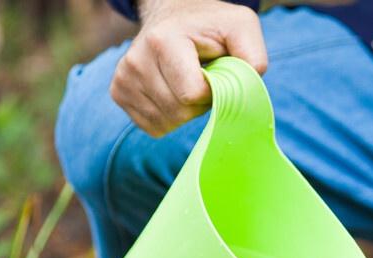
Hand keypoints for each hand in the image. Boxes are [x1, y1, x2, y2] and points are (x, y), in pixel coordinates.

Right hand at [110, 0, 267, 136]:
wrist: (175, 15)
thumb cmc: (212, 25)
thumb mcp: (241, 27)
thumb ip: (253, 56)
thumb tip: (247, 87)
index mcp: (163, 41)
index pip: (191, 95)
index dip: (212, 93)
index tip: (215, 75)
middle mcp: (136, 59)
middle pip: (178, 112)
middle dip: (199, 105)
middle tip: (203, 80)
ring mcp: (124, 77)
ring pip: (165, 122)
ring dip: (185, 112)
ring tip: (188, 84)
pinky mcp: (119, 92)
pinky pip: (152, 127)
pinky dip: (170, 118)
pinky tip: (173, 94)